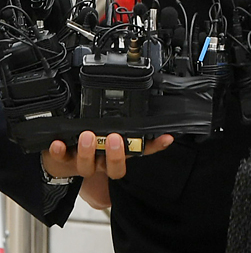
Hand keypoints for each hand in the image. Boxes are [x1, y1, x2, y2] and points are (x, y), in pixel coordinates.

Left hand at [42, 131, 173, 208]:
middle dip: (116, 154)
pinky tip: (58, 143)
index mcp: (116, 156)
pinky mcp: (62, 162)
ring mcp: (82, 164)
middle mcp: (102, 163)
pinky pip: (60, 159)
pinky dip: (58, 151)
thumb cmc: (90, 144)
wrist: (59, 162)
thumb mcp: (109, 133)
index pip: (139, 152)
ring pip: (88, 166)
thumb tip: (151, 109)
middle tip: (114, 138)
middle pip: (114, 168)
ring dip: (88, 152)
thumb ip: (126, 124)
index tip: (164, 136)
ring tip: (87, 136)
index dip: (153, 147)